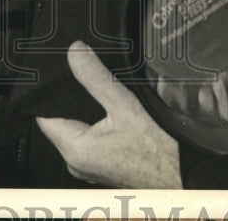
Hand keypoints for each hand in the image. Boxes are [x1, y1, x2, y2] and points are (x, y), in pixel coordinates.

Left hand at [35, 41, 182, 188]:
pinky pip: (90, 138)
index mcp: (74, 149)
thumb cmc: (157, 153)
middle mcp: (77, 162)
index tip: (59, 71)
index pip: (45, 115)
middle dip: (69, 98)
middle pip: (61, 120)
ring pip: (77, 129)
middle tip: (84, 75)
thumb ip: (96, 77)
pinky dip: (97, 123)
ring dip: (85, 110)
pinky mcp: (102, 165)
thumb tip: (75, 52)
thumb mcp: (125, 106)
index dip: (49, 92)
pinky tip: (111, 112)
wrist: (182, 176)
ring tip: (99, 91)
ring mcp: (90, 165)